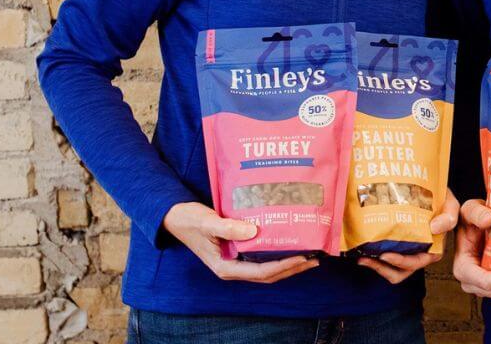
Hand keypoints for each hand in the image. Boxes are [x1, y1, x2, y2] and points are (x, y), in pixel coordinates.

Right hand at [162, 201, 318, 282]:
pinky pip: (261, 257)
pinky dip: (277, 254)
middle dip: (292, 268)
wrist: (175, 217)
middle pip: (269, 274)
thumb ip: (228, 228)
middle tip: (315, 258)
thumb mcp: (207, 222)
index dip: (284, 266)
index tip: (303, 258)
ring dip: (288, 264)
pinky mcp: (236, 251)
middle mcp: (233, 267)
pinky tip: (289, 244)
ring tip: (309, 255)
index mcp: (226, 267)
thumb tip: (253, 231)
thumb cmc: (190, 220)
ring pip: (267, 268)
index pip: (261, 271)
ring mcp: (235, 261)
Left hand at [358, 189, 460, 283]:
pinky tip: (363, 251)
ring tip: (363, 258)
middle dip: (383, 268)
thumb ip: (448, 216)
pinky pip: (387, 260)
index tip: (386, 255)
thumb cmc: (442, 200)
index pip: (417, 262)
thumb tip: (434, 228)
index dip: (401, 262)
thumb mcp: (451, 205)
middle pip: (402, 271)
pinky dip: (375, 259)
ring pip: (393, 270)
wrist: (433, 192)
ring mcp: (409, 251)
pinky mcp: (399, 246)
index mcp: (434, 248)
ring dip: (377, 267)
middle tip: (368, 258)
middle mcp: (421, 254)